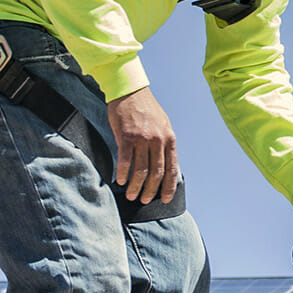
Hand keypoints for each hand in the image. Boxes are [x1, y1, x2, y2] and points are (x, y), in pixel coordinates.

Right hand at [108, 87, 178, 203]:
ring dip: (136, 186)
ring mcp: (142, 139)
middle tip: (145, 201)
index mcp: (169, 139)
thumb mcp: (163, 124)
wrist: (130, 91)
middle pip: (156, 173)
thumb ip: (164, 143)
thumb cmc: (145, 109)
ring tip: (131, 195)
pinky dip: (123, 173)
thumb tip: (165, 164)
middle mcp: (158, 140)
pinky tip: (120, 181)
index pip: (172, 169)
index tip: (166, 199)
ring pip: (141, 170)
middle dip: (151, 190)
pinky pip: (125, 160)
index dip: (169, 187)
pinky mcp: (126, 136)